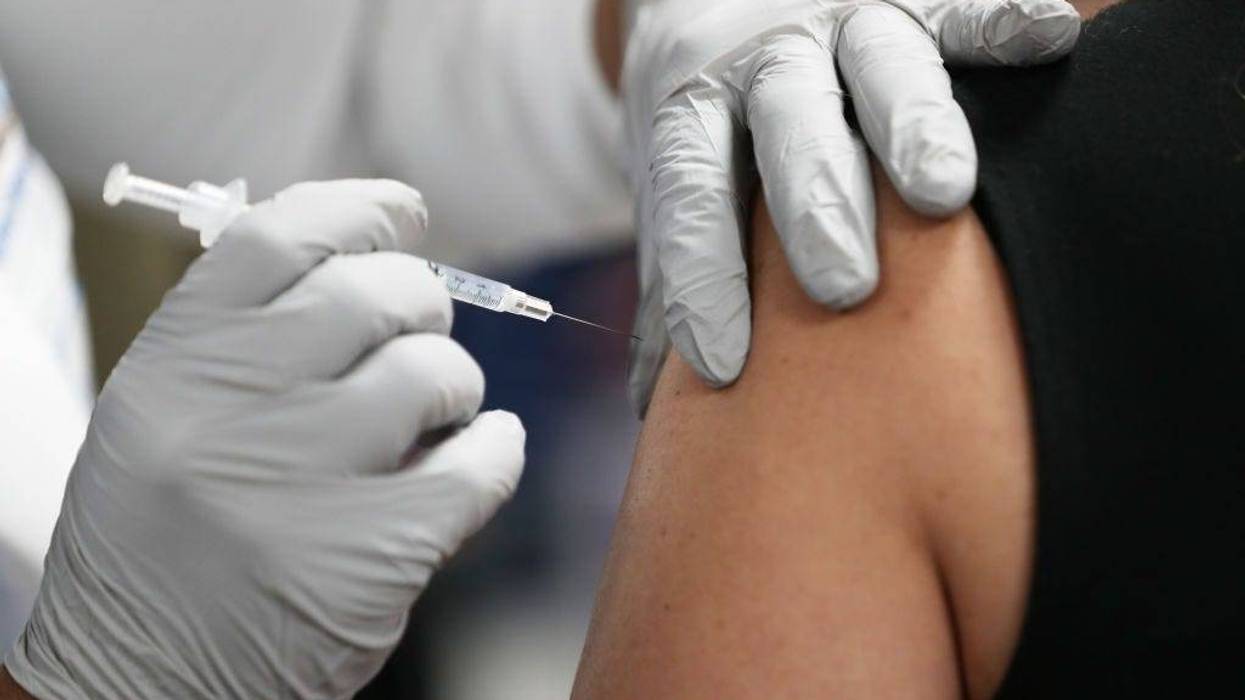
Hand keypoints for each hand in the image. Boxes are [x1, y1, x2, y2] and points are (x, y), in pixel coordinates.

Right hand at [3, 181, 524, 698]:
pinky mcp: (372, 556)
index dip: (361, 208)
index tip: (405, 214)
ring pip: (435, 372)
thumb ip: (247, 336)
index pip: (281, 235)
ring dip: (454, 383)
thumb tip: (373, 253)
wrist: (141, 686)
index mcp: (172, 366)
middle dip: (421, 301)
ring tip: (434, 414)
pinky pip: (482, 463)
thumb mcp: (165, 417)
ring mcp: (303, 484)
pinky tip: (483, 454)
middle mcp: (231, 412)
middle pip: (374, 292)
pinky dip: (497, 449)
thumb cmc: (164, 538)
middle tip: (421, 331)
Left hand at [624, 0, 1079, 410]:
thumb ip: (674, 273)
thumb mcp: (675, 176)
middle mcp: (765, 61)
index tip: (721, 363)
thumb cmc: (712, 119)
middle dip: (816, 207)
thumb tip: (652, 404)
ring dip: (912, 125)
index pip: (690, 193)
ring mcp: (842, 20)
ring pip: (880, 64)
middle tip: (841, 289)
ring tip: (942, 194)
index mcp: (693, 107)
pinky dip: (1000, 22)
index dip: (702, 274)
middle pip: (788, 129)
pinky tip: (1050, 44)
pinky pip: (960, 6)